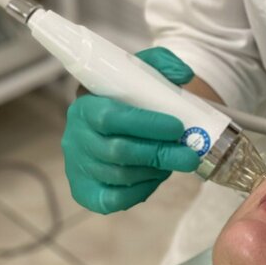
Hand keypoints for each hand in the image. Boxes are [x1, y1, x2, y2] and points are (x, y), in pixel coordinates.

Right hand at [61, 46, 200, 213]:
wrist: (114, 117)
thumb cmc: (130, 94)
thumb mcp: (143, 70)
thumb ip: (163, 64)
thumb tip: (184, 75)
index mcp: (85, 105)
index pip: (110, 118)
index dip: (146, 125)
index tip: (177, 126)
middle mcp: (75, 137)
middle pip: (117, 151)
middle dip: (159, 153)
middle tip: (190, 154)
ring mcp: (77, 166)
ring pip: (118, 176)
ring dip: (153, 171)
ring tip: (175, 161)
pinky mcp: (84, 191)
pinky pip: (112, 200)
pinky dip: (140, 191)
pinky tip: (156, 177)